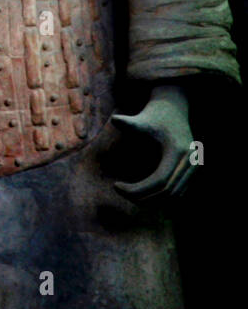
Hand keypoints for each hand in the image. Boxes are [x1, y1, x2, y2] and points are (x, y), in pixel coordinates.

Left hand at [112, 83, 196, 202]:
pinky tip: (140, 193)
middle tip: (120, 192)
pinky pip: (178, 192)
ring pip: (174, 196)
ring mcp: (194, 168)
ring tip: (128, 194)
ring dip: (151, 200)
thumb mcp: (141, 119)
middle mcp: (191, 162)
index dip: (137, 189)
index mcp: (178, 152)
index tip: (116, 186)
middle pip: (167, 192)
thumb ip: (129, 123)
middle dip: (142, 197)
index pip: (159, 182)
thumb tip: (114, 120)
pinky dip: (160, 197)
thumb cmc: (153, 114)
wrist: (173, 107)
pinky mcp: (191, 171)